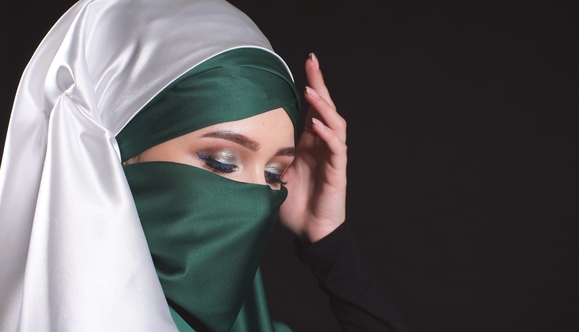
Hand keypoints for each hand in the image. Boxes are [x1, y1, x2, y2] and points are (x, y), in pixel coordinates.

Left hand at [279, 53, 347, 243]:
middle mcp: (322, 146)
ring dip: (324, 107)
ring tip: (312, 91)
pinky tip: (318, 124)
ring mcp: (332, 158)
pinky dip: (329, 135)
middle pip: (326, 109)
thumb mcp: (274, 174)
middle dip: (320, 85)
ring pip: (335, 124)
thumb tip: (241, 140)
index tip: (306, 63)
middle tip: (313, 62)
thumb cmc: (293, 204)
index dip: (312, 86)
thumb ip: (268, 155)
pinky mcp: (337, 172)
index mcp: (309, 144)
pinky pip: (337, 149)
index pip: (313, 109)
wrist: (309, 232)